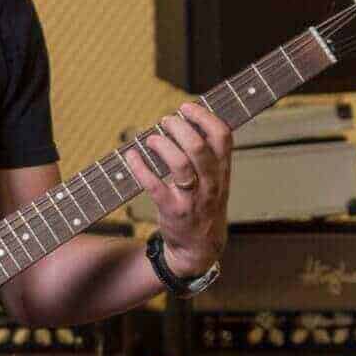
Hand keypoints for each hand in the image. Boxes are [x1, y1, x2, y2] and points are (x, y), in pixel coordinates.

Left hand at [132, 103, 232, 272]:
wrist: (199, 249)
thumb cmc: (204, 206)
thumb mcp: (217, 181)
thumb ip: (209, 155)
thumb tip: (189, 120)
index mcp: (224, 172)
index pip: (223, 137)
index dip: (205, 117)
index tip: (187, 107)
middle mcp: (211, 184)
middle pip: (199, 148)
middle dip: (180, 128)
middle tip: (166, 120)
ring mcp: (192, 199)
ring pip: (180, 165)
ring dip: (162, 145)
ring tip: (152, 139)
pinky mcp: (172, 211)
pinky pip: (154, 186)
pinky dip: (140, 167)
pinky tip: (132, 155)